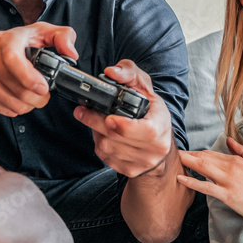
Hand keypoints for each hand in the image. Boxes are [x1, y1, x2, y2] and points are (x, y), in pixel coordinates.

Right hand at [0, 23, 77, 116]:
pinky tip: (17, 97)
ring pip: (14, 104)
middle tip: (44, 93)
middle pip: (19, 91)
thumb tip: (72, 53)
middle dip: (39, 98)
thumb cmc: (7, 42)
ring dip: (29, 105)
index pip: (13, 60)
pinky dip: (16, 108)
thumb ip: (61, 36)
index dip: (30, 78)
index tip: (43, 87)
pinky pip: (5, 111)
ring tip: (32, 95)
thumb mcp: (36, 31)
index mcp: (5, 42)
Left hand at [73, 60, 172, 176]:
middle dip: (95, 123)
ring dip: (96, 133)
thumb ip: (129, 73)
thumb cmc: (152, 114)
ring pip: (107, 148)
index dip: (121, 125)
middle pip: (116, 139)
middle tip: (81, 111)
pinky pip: (105, 158)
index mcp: (160, 128)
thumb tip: (111, 72)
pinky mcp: (129, 170)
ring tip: (97, 121)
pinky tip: (103, 134)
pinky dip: (99, 145)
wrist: (160, 144)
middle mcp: (153, 149)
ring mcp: (141, 163)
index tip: (108, 118)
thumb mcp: (146, 88)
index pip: (142, 131)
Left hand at [177, 138, 242, 229]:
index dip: (196, 153)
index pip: (211, 154)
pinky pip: (205, 187)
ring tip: (173, 160)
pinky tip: (180, 178)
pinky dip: (191, 182)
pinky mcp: (227, 195)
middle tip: (173, 153)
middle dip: (187, 155)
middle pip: (203, 158)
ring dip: (186, 163)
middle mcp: (231, 167)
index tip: (186, 153)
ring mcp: (228, 181)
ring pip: (202, 168)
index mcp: (237, 160)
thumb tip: (230, 140)